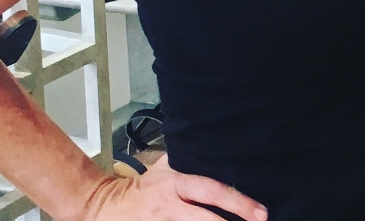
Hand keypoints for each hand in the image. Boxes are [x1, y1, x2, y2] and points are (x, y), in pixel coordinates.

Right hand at [78, 154, 266, 220]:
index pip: (212, 191)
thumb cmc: (142, 187)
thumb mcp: (166, 167)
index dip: (238, 202)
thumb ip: (190, 160)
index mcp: (176, 184)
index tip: (260, 211)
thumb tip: (221, 150)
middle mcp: (170, 207)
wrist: (104, 206)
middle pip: (206, 220)